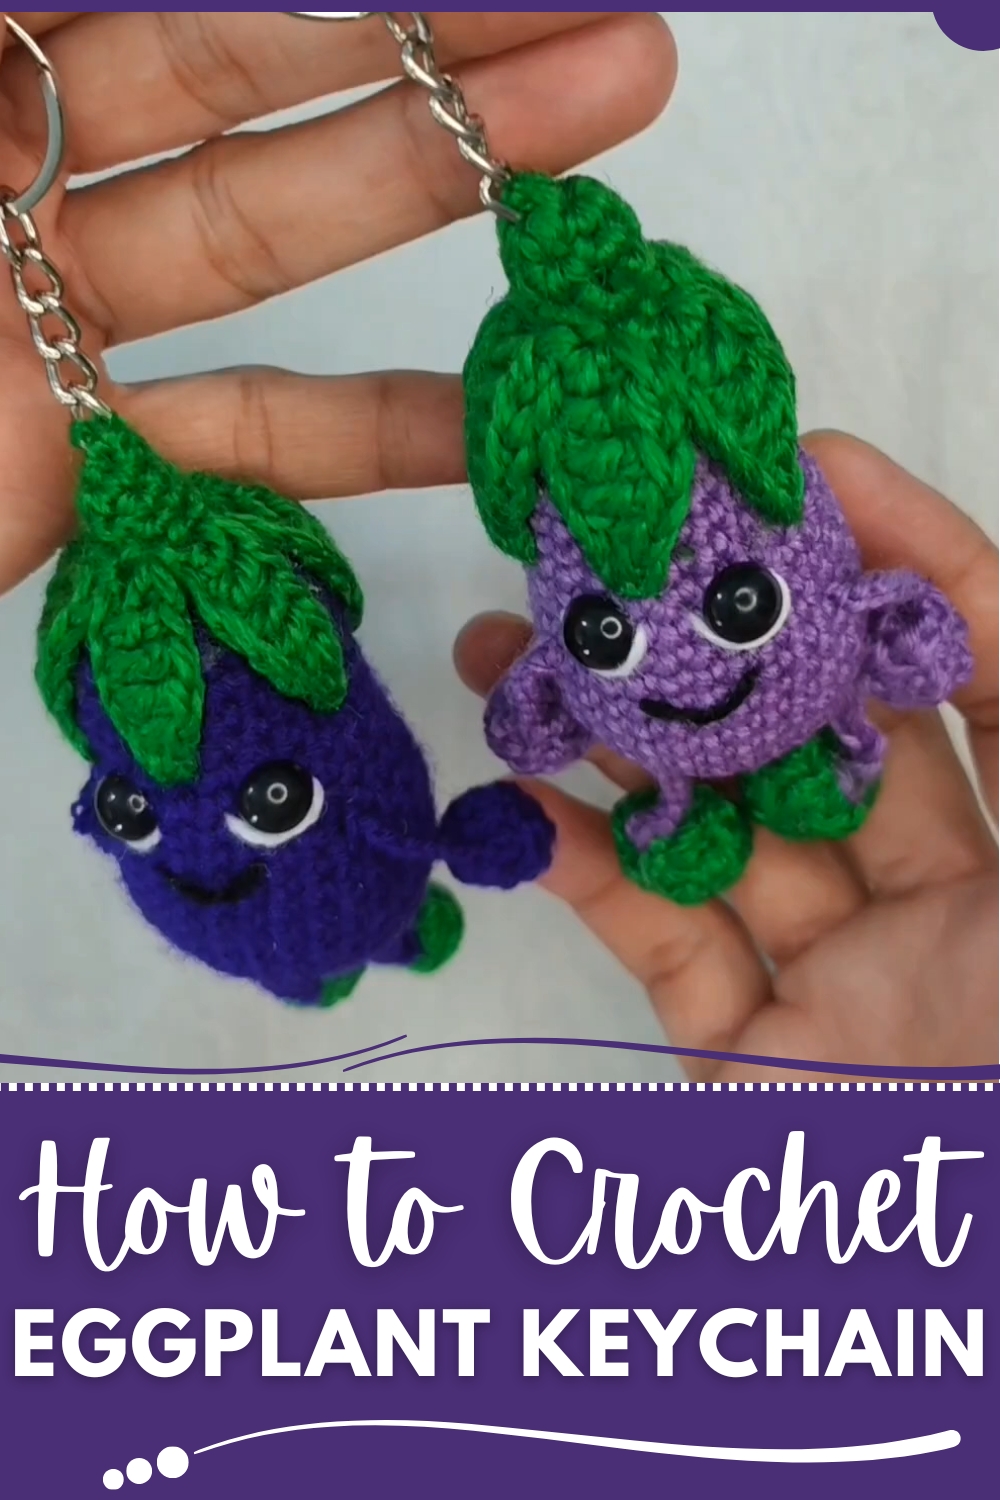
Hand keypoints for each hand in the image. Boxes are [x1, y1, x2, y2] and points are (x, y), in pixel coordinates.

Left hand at [0, 10, 675, 593]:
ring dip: (441, 179)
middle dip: (430, 41)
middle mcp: (17, 164)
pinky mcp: (94, 454)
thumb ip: (22, 15)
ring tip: (608, 103)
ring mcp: (61, 311)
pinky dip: (372, 428)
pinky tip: (496, 412)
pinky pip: (245, 429)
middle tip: (606, 7)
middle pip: (248, 69)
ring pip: (270, 232)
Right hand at [455, 435, 998, 1080]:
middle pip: (819, 739)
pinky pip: (665, 953)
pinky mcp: (754, 1067)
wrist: (988, 1290)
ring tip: (506, 654)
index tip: (803, 466)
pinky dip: (591, 876)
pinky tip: (522, 804)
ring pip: (718, 834)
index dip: (905, 556)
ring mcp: (847, 985)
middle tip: (615, 559)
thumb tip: (963, 568)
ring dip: (614, 744)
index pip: (980, 667)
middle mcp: (957, 906)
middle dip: (715, 643)